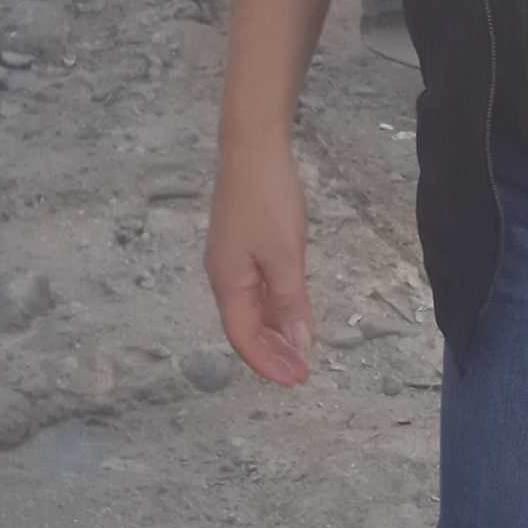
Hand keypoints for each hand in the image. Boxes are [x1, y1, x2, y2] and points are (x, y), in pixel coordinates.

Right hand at [207, 133, 313, 386]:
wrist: (252, 148)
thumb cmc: (266, 199)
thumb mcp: (285, 255)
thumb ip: (292, 301)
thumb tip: (299, 343)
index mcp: (228, 282)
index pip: (243, 338)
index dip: (268, 363)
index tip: (296, 379)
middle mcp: (224, 276)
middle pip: (246, 327)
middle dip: (272, 354)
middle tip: (302, 373)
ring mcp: (233, 261)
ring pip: (253, 309)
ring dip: (275, 333)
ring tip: (299, 353)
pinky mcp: (244, 246)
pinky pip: (258, 289)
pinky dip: (276, 307)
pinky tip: (293, 314)